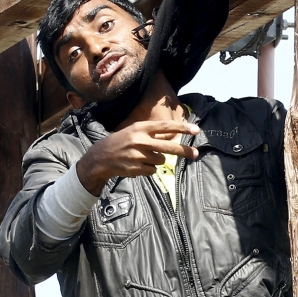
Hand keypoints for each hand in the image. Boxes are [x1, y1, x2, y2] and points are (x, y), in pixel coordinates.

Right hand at [76, 120, 200, 195]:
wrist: (101, 157)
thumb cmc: (122, 141)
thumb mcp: (135, 131)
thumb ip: (153, 133)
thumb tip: (175, 135)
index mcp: (141, 128)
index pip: (165, 126)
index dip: (182, 127)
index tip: (196, 130)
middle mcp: (140, 140)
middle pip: (168, 146)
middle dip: (184, 151)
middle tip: (196, 154)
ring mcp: (138, 156)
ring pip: (160, 160)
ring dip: (156, 160)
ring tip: (142, 157)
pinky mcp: (136, 169)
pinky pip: (153, 170)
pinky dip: (149, 169)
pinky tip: (137, 165)